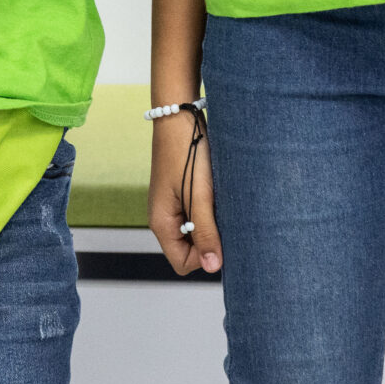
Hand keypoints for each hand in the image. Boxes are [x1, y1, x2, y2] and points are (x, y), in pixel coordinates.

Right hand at [147, 109, 219, 275]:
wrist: (180, 116)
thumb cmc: (187, 152)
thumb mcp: (199, 196)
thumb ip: (205, 233)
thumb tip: (214, 267)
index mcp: (161, 223)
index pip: (183, 263)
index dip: (205, 256)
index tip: (220, 235)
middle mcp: (163, 218)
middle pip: (189, 250)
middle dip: (209, 240)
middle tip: (223, 217)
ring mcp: (171, 205)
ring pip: (194, 232)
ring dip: (210, 224)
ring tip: (220, 203)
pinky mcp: (180, 193)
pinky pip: (195, 215)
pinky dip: (209, 211)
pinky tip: (218, 194)